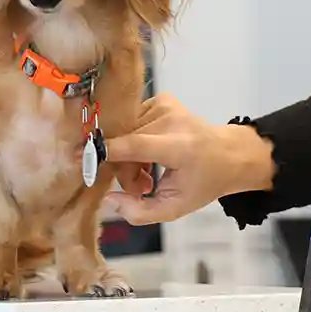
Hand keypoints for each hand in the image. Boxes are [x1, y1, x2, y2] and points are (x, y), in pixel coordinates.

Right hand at [104, 95, 274, 224]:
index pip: (134, 144)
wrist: (229, 154)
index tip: (81, 157)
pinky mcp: (162, 99)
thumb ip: (139, 212)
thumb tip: (108, 199)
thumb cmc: (203, 182)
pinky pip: (132, 122)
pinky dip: (135, 140)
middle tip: (142, 186)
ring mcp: (166, 105)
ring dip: (129, 157)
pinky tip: (151, 152)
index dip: (105, 151)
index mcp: (180, 146)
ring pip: (124, 133)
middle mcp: (172, 120)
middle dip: (124, 169)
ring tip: (149, 171)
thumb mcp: (175, 208)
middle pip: (124, 143)